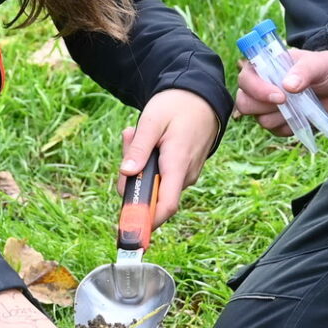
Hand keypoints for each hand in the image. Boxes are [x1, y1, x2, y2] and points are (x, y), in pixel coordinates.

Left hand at [121, 88, 220, 228]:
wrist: (202, 97)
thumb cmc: (177, 106)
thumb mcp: (152, 120)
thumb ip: (139, 148)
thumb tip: (126, 172)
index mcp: (178, 165)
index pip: (166, 205)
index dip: (147, 221)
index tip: (129, 231)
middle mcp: (185, 175)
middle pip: (151, 194)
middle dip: (132, 176)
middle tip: (129, 139)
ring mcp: (186, 174)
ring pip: (153, 183)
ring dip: (139, 164)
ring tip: (138, 133)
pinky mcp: (183, 171)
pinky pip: (160, 175)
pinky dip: (148, 161)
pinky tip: (148, 138)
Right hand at [232, 46, 327, 135]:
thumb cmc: (327, 67)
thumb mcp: (319, 64)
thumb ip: (304, 71)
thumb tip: (288, 85)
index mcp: (265, 67)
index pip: (245, 79)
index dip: (256, 89)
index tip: (280, 96)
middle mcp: (262, 87)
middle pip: (244, 103)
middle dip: (264, 107)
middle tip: (287, 103)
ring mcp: (269, 107)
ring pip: (261, 120)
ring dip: (283, 117)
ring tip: (302, 106)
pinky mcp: (280, 122)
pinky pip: (277, 132)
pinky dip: (291, 127)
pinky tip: (304, 116)